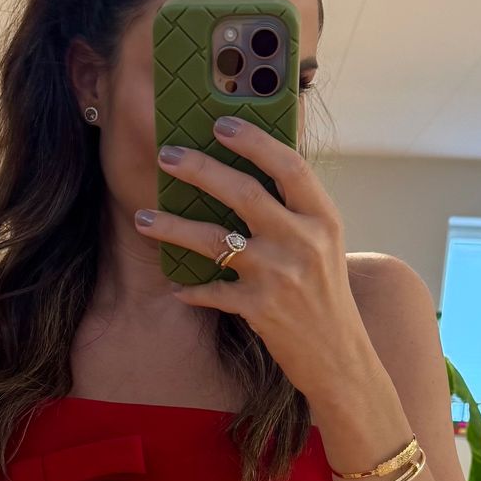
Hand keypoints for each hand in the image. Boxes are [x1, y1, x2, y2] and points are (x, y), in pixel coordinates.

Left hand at [136, 117, 374, 405]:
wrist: (339, 356)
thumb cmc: (325, 295)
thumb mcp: (324, 245)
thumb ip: (295, 212)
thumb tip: (249, 174)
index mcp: (323, 218)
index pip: (289, 166)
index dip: (253, 141)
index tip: (220, 123)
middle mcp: (303, 241)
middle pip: (243, 193)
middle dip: (199, 170)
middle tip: (167, 156)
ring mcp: (280, 275)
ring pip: (214, 240)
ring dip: (173, 227)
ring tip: (142, 218)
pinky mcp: (260, 309)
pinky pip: (212, 291)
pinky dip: (191, 289)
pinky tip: (176, 286)